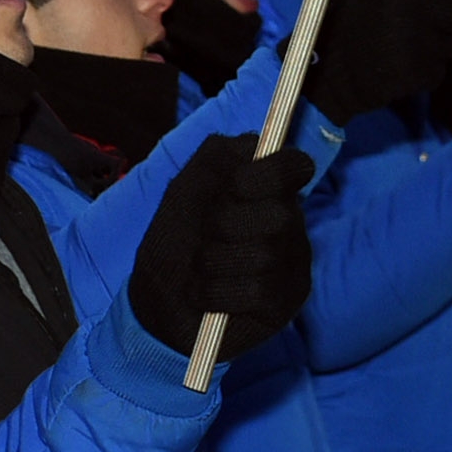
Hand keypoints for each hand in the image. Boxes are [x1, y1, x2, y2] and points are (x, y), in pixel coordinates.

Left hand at [129, 136, 314, 363]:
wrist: (158, 304)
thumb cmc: (173, 244)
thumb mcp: (182, 193)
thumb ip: (214, 161)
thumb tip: (257, 147)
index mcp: (267, 187)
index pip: (293, 166)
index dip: (263, 176)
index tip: (234, 187)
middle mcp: (289, 220)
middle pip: (279, 213)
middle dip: (225, 225)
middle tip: (204, 237)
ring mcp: (292, 261)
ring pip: (266, 253)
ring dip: (214, 262)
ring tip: (200, 271)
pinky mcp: (287, 300)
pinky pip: (258, 290)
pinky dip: (217, 294)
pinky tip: (207, 297)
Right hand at [307, 0, 451, 122]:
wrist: (325, 71)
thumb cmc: (356, 19)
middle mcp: (409, 4)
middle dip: (438, 22)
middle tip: (404, 27)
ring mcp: (415, 40)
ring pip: (447, 44)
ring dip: (429, 48)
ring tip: (394, 47)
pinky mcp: (417, 72)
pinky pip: (436, 70)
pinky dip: (421, 73)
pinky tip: (394, 67)